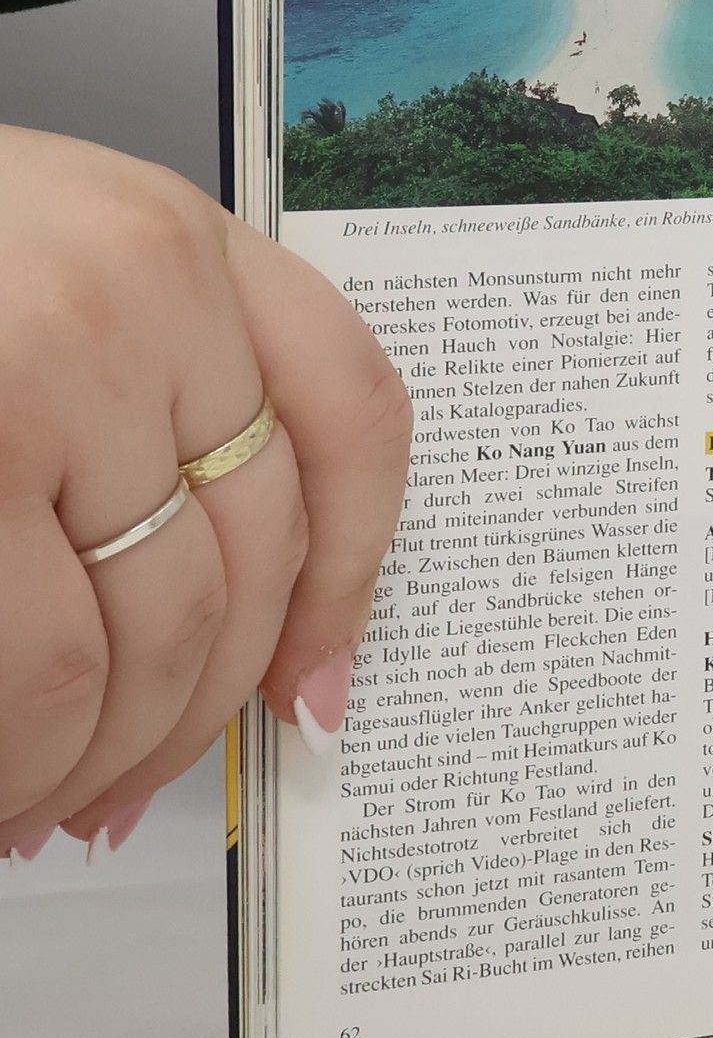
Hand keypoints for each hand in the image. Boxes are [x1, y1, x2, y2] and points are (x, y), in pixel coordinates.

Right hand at [0, 128, 410, 861]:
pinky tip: (5, 785)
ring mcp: (50, 376)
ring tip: (46, 801)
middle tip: (135, 783)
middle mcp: (140, 292)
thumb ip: (148, 393)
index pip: (352, 414)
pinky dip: (31, 752)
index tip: (316, 682)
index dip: (351, 575)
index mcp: (178, 235)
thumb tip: (229, 613)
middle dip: (201, 707)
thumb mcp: (44, 268)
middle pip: (253, 556)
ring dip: (106, 752)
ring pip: (148, 634)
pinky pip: (42, 665)